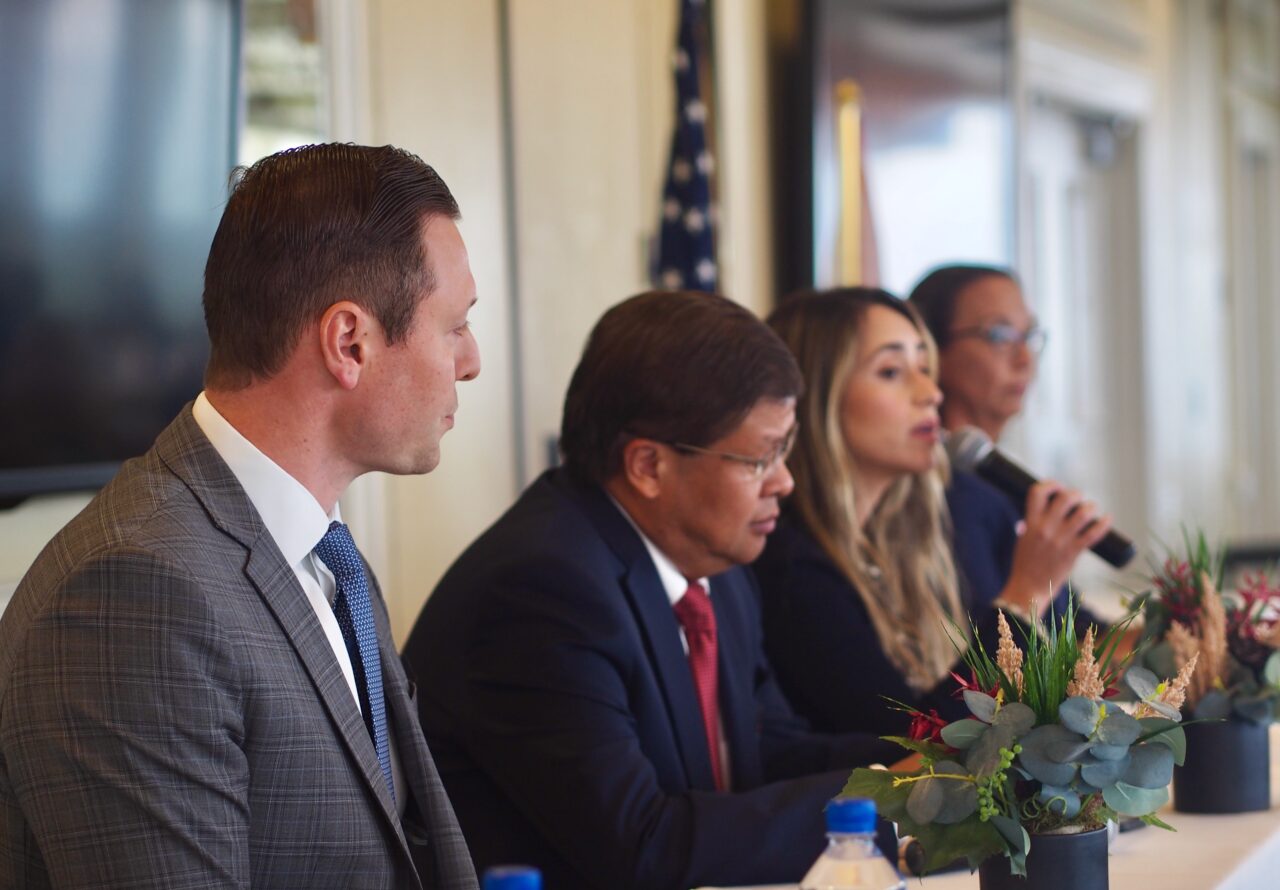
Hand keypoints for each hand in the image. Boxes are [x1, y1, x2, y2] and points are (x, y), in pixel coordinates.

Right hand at [1001, 480, 1111, 612]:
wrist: (1029, 588)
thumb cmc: (1025, 564)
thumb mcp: (1023, 539)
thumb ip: (1031, 525)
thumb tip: (1040, 514)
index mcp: (1030, 523)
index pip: (1037, 493)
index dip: (1050, 484)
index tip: (1057, 487)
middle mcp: (1045, 529)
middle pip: (1065, 499)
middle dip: (1074, 494)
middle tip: (1077, 498)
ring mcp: (1060, 540)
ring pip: (1082, 513)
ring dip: (1090, 507)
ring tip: (1091, 509)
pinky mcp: (1073, 552)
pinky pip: (1093, 533)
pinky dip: (1103, 523)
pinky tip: (1107, 519)